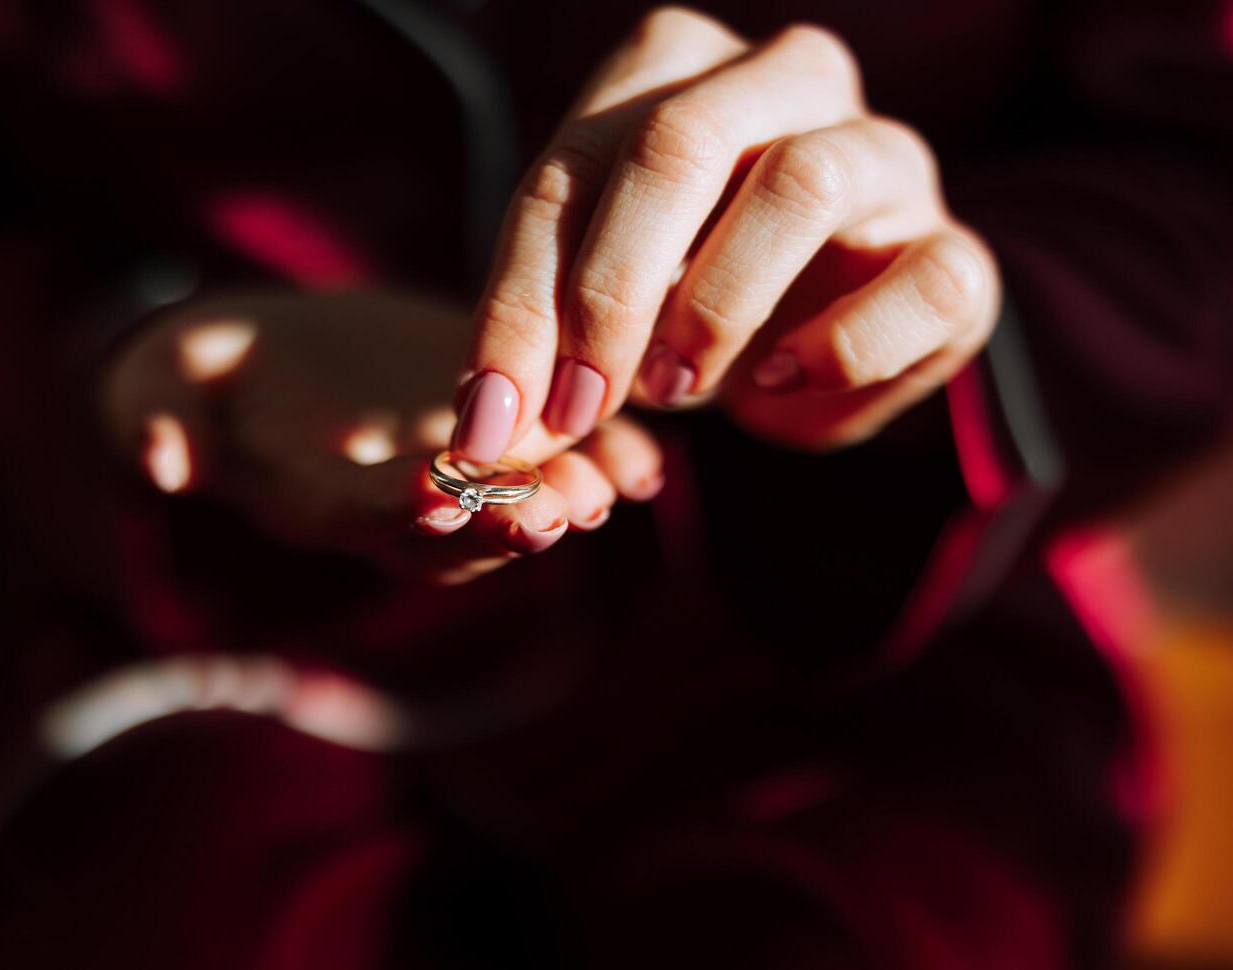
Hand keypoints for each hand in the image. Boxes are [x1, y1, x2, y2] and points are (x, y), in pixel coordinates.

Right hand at [101, 289, 661, 583]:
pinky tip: (644, 456)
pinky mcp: (494, 438)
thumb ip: (154, 417)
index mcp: (318, 500)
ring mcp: (452, 479)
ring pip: (517, 509)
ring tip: (616, 483)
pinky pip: (554, 464)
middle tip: (560, 511)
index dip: (398, 514)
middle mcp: (395, 509)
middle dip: (507, 526)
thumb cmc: (204, 374)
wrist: (272, 360)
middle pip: (459, 539)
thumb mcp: (163, 381)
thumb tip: (156, 461)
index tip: (438, 495)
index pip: (361, 522)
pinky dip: (599, 463)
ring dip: (567, 499)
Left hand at [453, 8, 998, 456]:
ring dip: (718, 306)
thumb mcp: (597, 304)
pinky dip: (839, 348)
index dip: (521, 301)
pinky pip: (919, 281)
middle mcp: (788, 80)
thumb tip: (490, 425)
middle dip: (611, 290)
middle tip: (580, 402)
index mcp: (678, 68)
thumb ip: (543, 336)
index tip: (493, 415)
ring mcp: (886, 154)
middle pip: (681, 141)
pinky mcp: (955, 247)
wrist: (815, 344)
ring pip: (802, 183)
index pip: (573, 163)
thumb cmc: (684, 303)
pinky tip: (781, 380)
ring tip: (677, 388)